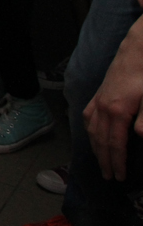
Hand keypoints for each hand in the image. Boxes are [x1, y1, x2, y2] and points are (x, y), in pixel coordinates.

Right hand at [84, 17, 142, 180]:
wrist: (138, 49)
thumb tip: (139, 137)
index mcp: (118, 111)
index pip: (115, 143)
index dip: (117, 162)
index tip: (120, 176)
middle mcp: (104, 108)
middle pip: (100, 140)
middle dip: (104, 160)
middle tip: (109, 177)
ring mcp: (99, 100)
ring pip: (92, 129)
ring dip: (95, 148)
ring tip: (101, 161)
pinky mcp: (99, 93)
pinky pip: (89, 116)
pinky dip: (89, 130)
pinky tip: (92, 134)